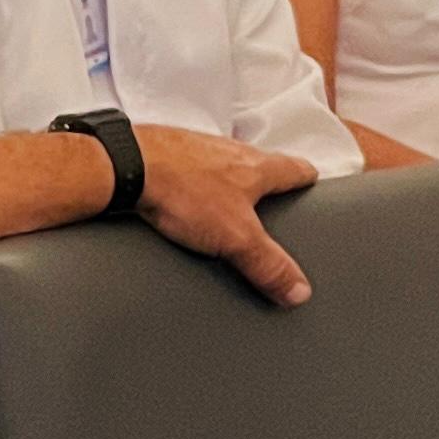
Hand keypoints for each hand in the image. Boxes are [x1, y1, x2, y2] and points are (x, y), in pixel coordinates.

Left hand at [133, 130, 317, 308]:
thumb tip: (299, 290)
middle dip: (266, 181)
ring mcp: (198, 148)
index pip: (295, 168)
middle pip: (260, 164)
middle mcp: (230, 150)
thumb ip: (268, 264)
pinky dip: (194, 183)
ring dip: (228, 181)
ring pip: (224, 164)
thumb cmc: (183, 190)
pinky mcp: (168, 153)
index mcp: (256, 166)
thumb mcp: (235, 237)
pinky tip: (185, 200)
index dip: (306, 178)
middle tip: (269, 201)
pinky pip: (191, 169)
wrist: (127, 165)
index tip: (311, 183)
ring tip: (226, 206)